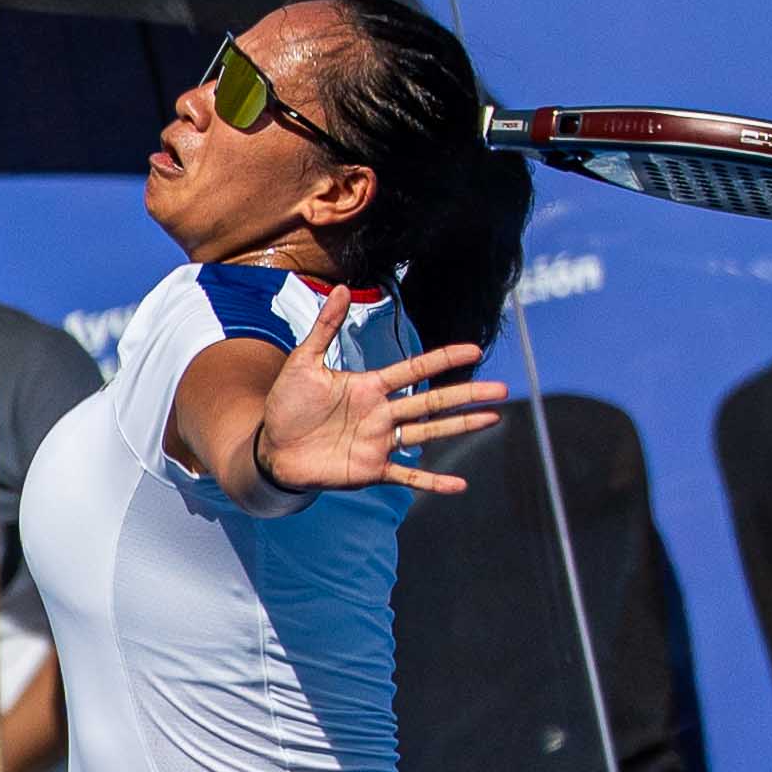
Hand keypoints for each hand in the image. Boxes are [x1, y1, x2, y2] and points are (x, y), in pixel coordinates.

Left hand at [253, 290, 506, 497]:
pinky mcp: (371, 470)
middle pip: (432, 401)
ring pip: (428, 433)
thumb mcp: (304, 361)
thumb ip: (325, 327)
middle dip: (466, 394)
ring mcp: (380, 442)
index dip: (443, 360)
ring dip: (460, 426)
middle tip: (501, 389)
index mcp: (370, 386)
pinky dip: (432, 481)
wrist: (271, 447)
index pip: (415, 369)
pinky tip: (459, 484)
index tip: (474, 350)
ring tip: (492, 419)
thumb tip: (340, 287)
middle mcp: (382, 413)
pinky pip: (408, 477)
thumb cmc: (287, 404)